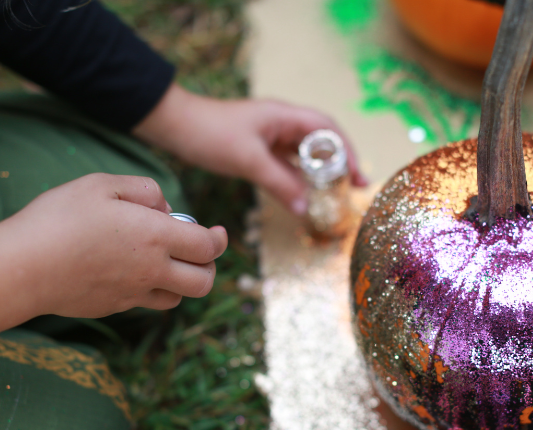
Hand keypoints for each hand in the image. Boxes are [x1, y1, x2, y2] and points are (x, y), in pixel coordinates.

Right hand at [0, 173, 226, 344]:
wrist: (21, 268)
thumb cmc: (58, 219)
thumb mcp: (100, 185)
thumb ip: (144, 190)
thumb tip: (167, 208)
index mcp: (156, 237)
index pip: (208, 247)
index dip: (218, 240)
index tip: (217, 232)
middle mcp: (152, 271)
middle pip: (203, 282)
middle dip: (208, 266)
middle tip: (196, 251)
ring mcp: (133, 294)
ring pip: (178, 299)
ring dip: (181, 282)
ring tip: (165, 262)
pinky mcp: (113, 307)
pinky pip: (145, 303)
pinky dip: (151, 291)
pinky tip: (132, 273)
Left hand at [133, 84, 367, 215]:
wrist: (175, 126)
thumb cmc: (210, 134)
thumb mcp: (249, 161)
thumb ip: (279, 184)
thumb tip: (305, 208)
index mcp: (284, 116)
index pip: (327, 129)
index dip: (346, 150)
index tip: (357, 175)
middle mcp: (282, 123)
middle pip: (321, 141)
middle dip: (340, 163)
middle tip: (354, 188)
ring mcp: (270, 136)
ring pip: (304, 155)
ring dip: (320, 173)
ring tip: (336, 194)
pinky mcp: (259, 149)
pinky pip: (287, 164)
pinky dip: (299, 179)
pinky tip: (305, 195)